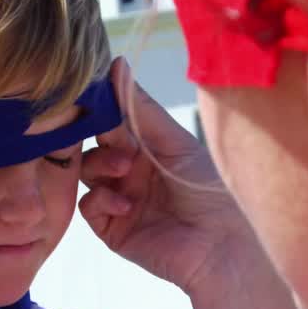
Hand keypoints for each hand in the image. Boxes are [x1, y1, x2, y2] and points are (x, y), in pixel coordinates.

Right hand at [80, 58, 263, 296]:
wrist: (222, 245)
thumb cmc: (210, 189)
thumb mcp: (174, 141)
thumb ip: (140, 107)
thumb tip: (115, 62)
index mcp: (147, 145)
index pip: (110, 119)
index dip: (98, 108)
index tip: (87, 95)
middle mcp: (130, 170)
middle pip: (92, 143)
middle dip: (96, 136)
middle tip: (108, 133)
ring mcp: (119, 198)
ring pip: (85, 172)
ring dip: (99, 166)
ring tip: (125, 169)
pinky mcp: (113, 228)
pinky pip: (88, 206)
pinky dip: (101, 199)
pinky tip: (126, 202)